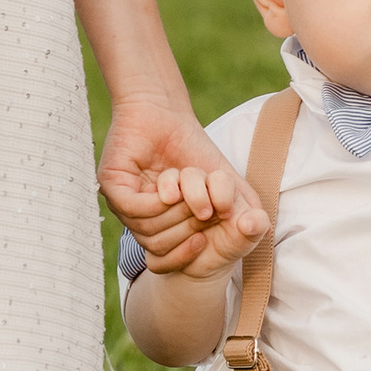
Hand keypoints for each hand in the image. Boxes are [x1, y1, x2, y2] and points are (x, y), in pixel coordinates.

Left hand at [98, 97, 264, 277]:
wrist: (164, 112)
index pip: (162, 258)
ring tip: (192, 197)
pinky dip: (156, 205)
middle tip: (205, 213)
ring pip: (146, 230)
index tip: (205, 242)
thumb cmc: (191, 146)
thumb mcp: (223, 182)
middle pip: (157, 247)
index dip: (184, 257)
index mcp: (157, 222)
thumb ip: (240, 206)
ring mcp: (120, 201)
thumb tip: (260, 230)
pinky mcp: (110, 183)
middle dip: (186, 231)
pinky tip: (171, 192)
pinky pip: (133, 210)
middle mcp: (136, 216)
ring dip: (175, 216)